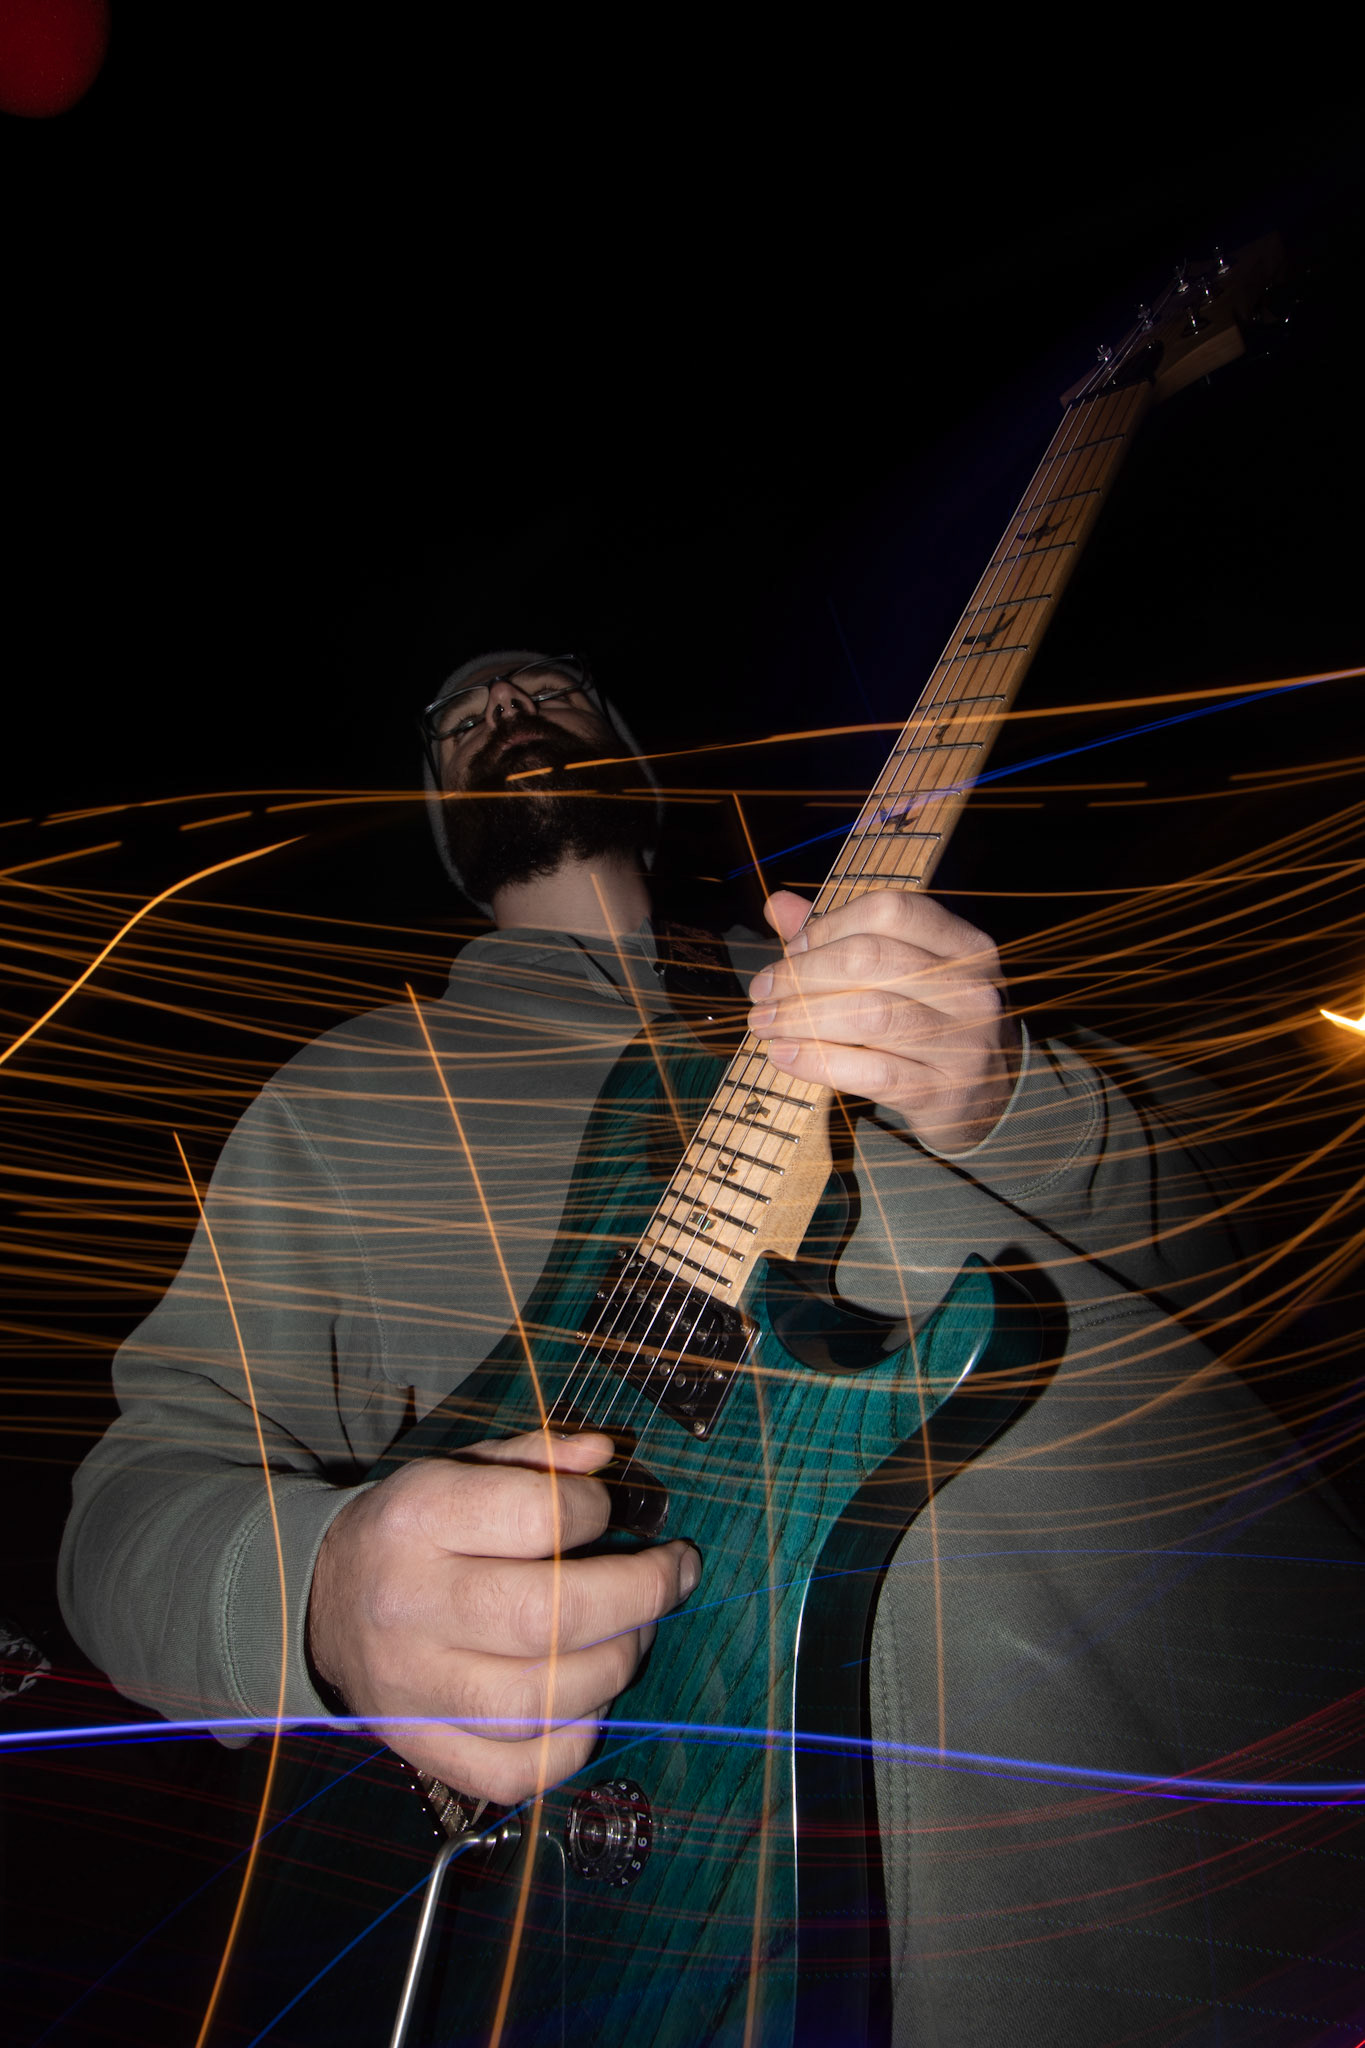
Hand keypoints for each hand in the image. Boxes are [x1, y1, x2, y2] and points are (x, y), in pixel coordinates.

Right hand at [307, 1430, 698, 1803]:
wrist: (321, 1604)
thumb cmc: (413, 1531)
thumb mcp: (458, 1469)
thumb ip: (534, 1458)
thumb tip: (605, 1456)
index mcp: (418, 1520)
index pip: (537, 1517)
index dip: (597, 1511)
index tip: (609, 1510)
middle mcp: (410, 1607)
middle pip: (549, 1618)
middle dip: (639, 1596)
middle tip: (671, 1576)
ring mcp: (413, 1692)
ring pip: (543, 1700)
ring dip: (617, 1667)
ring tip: (634, 1634)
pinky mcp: (425, 1750)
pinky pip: (520, 1771)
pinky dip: (576, 1739)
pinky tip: (588, 1698)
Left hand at [747, 889, 1020, 1152]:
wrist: (987, 1097)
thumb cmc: (931, 1020)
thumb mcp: (904, 971)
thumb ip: (841, 935)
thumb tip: (776, 904)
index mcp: (964, 944)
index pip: (890, 910)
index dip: (829, 924)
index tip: (792, 948)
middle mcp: (971, 987)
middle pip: (870, 960)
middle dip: (801, 974)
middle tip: (762, 991)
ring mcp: (962, 1041)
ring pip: (867, 1015)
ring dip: (801, 1017)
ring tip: (764, 1023)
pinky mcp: (942, 1090)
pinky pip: (870, 1071)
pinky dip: (817, 1060)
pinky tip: (783, 1055)